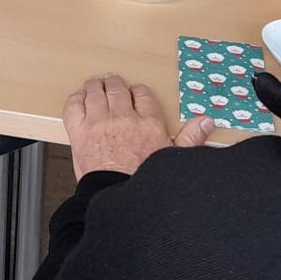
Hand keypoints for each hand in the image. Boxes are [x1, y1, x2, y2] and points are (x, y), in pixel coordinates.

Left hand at [63, 73, 212, 178]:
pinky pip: (74, 105)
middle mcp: (123, 118)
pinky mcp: (79, 131)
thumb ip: (190, 138)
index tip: (135, 94)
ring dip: (95, 86)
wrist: (115, 198)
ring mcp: (99, 122)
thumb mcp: (173, 160)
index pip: (143, 95)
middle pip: (117, 89)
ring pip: (95, 92)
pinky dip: (76, 98)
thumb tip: (206, 122)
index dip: (138, 92)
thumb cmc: (143, 183)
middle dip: (115, 83)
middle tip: (112, 82)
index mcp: (148, 124)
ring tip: (95, 84)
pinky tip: (79, 98)